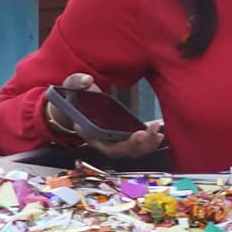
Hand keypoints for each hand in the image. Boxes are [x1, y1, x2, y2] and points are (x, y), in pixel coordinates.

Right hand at [47, 77, 168, 166]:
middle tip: (152, 131)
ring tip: (158, 133)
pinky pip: (136, 145)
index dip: (122, 144)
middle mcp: (101, 140)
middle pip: (122, 151)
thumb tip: (87, 81)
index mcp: (88, 132)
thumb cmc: (75, 97)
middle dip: (139, 144)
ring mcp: (112, 140)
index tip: (136, 134)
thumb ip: (77, 82)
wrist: (76, 103)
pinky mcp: (121, 136)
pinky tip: (159, 134)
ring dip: (147, 145)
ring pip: (131, 151)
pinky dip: (148, 141)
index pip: (105, 145)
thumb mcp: (72, 86)